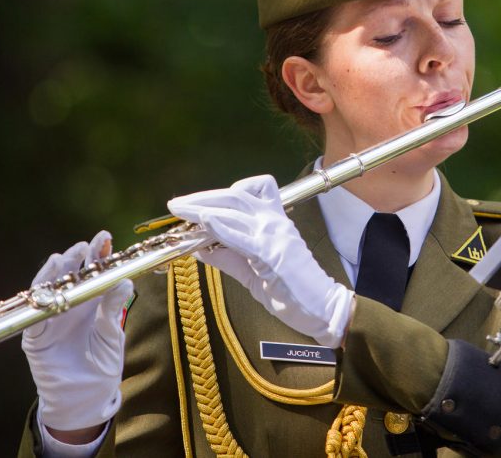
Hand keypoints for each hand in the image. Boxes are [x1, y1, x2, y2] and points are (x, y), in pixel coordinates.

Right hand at [21, 230, 132, 431]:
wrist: (85, 400)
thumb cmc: (101, 367)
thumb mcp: (112, 336)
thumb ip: (112, 310)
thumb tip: (125, 281)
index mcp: (91, 302)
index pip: (93, 272)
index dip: (98, 254)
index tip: (106, 238)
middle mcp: (70, 305)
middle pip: (71, 274)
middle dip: (78, 257)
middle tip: (87, 245)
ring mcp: (51, 319)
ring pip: (49, 288)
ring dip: (57, 272)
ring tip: (67, 257)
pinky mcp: (35, 336)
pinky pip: (35, 314)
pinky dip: (39, 298)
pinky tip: (47, 284)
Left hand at [167, 175, 353, 347]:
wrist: (323, 309)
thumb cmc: (293, 291)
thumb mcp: (253, 271)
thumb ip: (228, 257)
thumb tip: (200, 248)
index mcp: (275, 221)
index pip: (250, 190)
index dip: (220, 193)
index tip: (197, 203)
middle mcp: (275, 221)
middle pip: (234, 195)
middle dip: (202, 197)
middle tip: (177, 204)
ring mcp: (275, 235)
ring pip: (234, 209)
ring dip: (202, 208)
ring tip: (180, 210)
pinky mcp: (273, 254)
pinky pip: (243, 236)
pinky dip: (221, 227)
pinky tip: (204, 223)